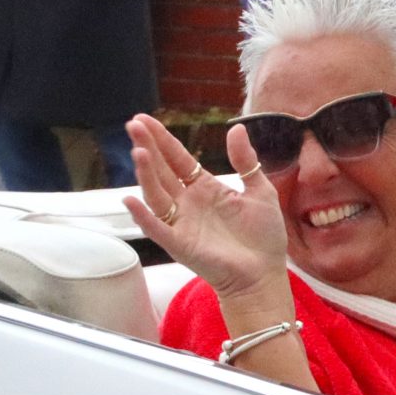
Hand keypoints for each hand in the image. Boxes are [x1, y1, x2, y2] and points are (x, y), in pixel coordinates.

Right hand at [124, 116, 290, 306]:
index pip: (177, 158)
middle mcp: (188, 203)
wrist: (264, 274)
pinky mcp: (180, 244)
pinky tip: (130, 199)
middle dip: (148, 147)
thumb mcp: (260, 191)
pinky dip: (143, 215)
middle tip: (133, 125)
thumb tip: (235, 128)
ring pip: (156, 194)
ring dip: (145, 174)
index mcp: (205, 188)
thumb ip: (245, 161)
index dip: (162, 139)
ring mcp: (181, 223)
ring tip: (139, 152)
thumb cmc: (263, 237)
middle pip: (162, 170)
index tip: (143, 120)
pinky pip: (157, 228)